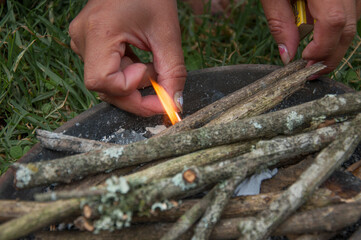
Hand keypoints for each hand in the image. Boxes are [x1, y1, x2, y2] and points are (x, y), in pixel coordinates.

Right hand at [69, 0, 185, 115]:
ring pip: (105, 83)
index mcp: (98, 33)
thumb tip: (174, 104)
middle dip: (136, 96)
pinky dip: (127, 76)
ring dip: (133, 85)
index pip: (102, 81)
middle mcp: (82, 39)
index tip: (153, 79)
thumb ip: (173, 72)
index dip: (130, 89)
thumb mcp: (167, 33)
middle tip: (161, 93)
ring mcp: (82, 42)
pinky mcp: (89, 44)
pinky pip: (106, 71)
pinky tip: (142, 64)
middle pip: (104, 88)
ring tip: (152, 67)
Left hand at [261, 0, 360, 75]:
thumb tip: (287, 55)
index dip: (322, 48)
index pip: (334, 22)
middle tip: (311, 70)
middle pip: (349, 28)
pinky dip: (337, 28)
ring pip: (354, 22)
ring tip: (313, 55)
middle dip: (330, 54)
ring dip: (335, 43)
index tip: (304, 62)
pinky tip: (320, 33)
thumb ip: (280, 23)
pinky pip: (352, 11)